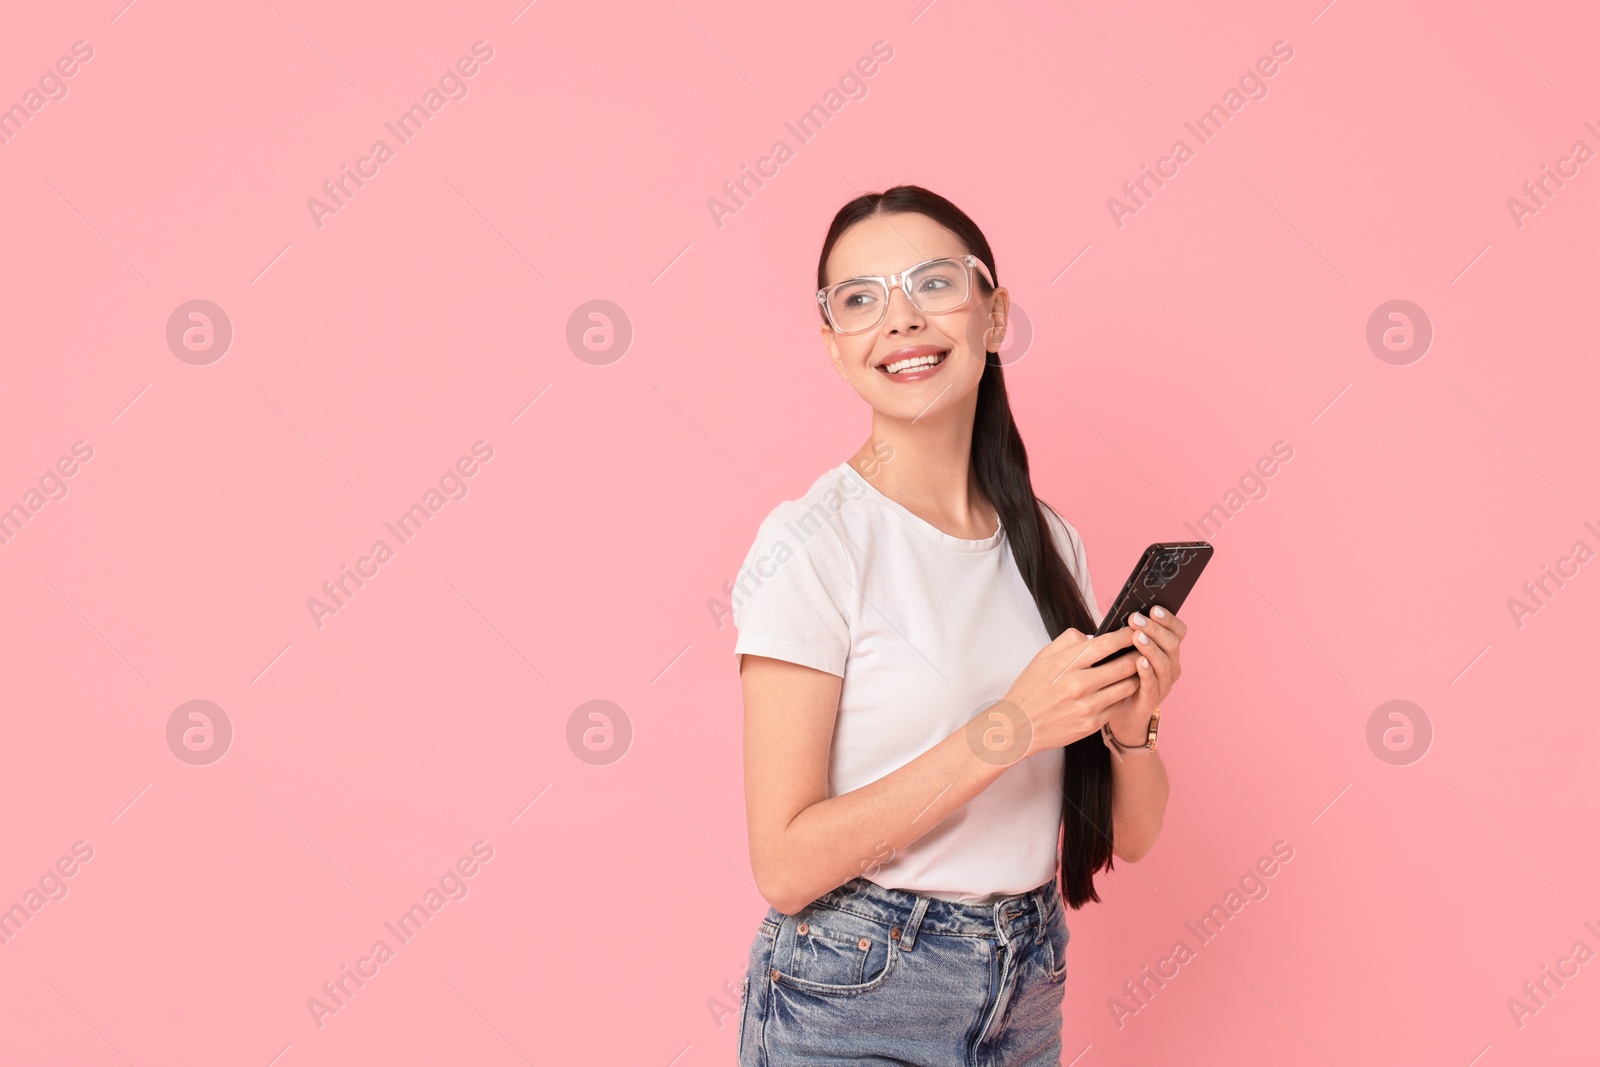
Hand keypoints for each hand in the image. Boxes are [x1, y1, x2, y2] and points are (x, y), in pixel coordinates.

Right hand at [995, 625, 1141, 757]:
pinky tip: (1119, 689)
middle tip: (1144, 649)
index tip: (1135, 630)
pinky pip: (1118, 705)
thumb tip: (1094, 635)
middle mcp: (1079, 685)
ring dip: (1135, 676)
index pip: (1106, 644)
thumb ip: (1068, 641)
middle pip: (1124, 665)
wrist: (1018, 727)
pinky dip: (1122, 695)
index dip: (1125, 636)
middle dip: (1138, 655)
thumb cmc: (1030, 689)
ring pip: (1127, 686)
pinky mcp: (1092, 724)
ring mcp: (1087, 707)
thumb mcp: (1042, 658)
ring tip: (1135, 669)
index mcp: (1066, 664)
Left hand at [1102, 607, 1187, 744]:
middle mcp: (1171, 666)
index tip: (1153, 608)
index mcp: (1168, 651)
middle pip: (1172, 644)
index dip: (1168, 619)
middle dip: (1154, 629)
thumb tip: (1119, 612)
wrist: (1119, 711)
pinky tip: (1139, 661)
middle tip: (1135, 618)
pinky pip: (1153, 684)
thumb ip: (1127, 634)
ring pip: (1164, 663)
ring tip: (1136, 636)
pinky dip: (1147, 672)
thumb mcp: (1125, 651)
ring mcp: (1164, 684)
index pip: (1178, 631)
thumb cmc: (1121, 674)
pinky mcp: (1152, 699)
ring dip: (1150, 647)